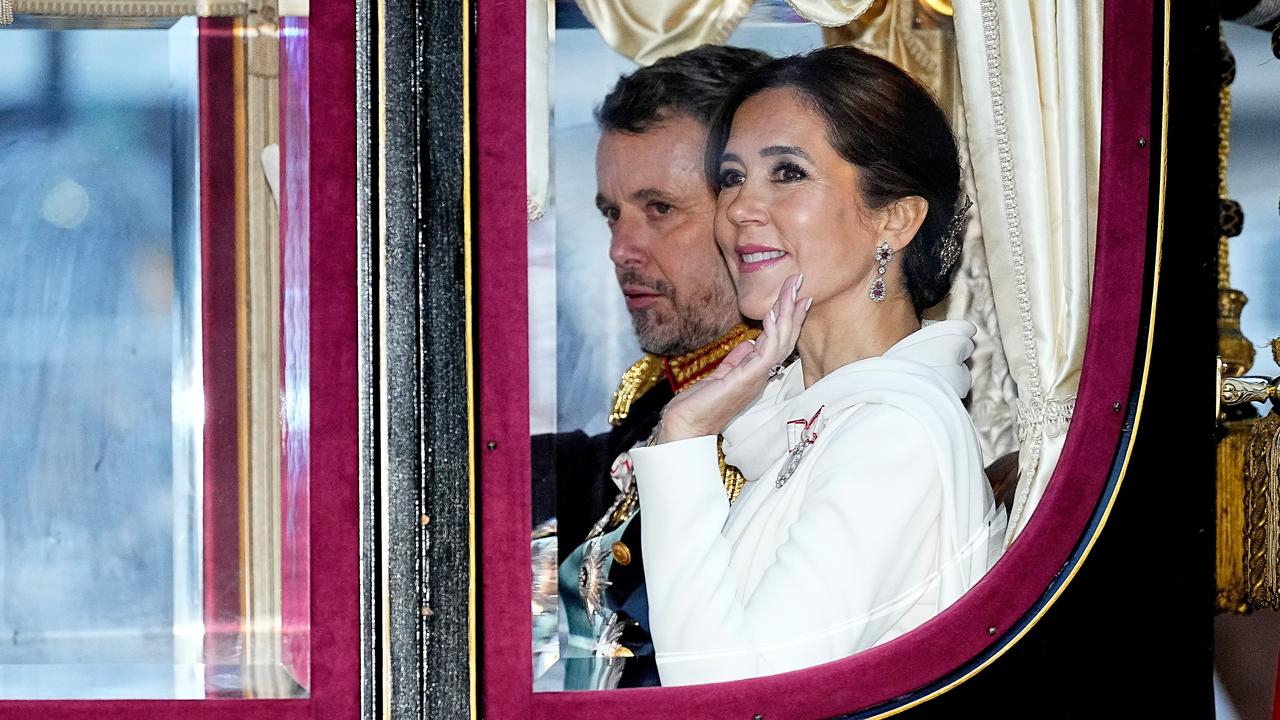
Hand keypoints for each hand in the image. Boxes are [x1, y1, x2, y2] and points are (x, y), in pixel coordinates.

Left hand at [655, 273, 811, 442]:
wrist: (685, 426)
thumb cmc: (700, 405)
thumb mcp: (720, 375)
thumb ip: (736, 359)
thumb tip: (749, 343)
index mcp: (756, 372)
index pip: (778, 340)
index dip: (788, 317)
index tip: (794, 294)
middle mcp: (761, 375)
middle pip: (785, 337)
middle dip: (792, 308)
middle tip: (798, 281)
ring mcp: (756, 377)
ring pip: (780, 341)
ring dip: (786, 313)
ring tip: (791, 289)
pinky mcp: (746, 379)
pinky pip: (766, 352)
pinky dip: (772, 332)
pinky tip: (773, 313)